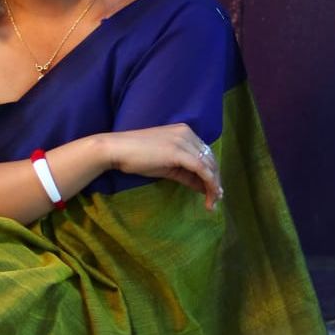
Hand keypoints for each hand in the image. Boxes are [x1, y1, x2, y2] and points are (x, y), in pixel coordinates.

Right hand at [104, 124, 223, 209]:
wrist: (117, 149)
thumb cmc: (136, 156)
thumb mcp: (166, 166)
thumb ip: (185, 173)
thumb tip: (202, 186)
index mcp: (185, 132)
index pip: (205, 154)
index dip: (212, 172)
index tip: (214, 190)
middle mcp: (188, 133)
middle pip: (210, 159)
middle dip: (216, 180)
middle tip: (216, 199)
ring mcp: (184, 141)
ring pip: (209, 165)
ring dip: (214, 185)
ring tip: (214, 202)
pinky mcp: (179, 152)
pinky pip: (201, 170)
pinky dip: (209, 184)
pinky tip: (210, 196)